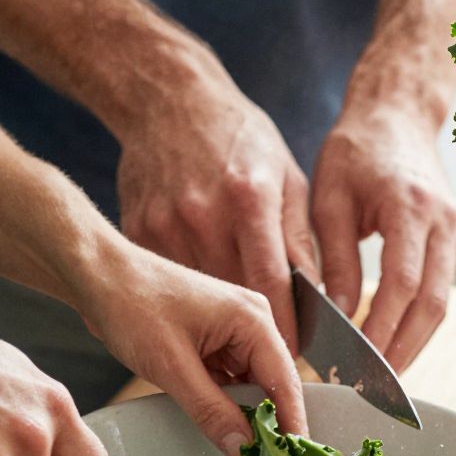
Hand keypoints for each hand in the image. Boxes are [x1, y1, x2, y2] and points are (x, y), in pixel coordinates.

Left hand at [74, 242, 308, 453]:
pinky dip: (227, 402)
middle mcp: (251, 321)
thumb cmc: (132, 303)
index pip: (285, 381)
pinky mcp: (214, 338)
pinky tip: (222, 424)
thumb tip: (241, 446)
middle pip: (273, 383)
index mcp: (252, 319)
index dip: (291, 424)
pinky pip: (230, 377)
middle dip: (269, 423)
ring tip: (245, 451)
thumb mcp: (172, 365)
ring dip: (246, 414)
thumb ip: (210, 410)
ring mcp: (233, 329)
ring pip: (251, 384)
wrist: (98, 275)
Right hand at [115, 60, 316, 350]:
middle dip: (252, 333)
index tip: (296, 356)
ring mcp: (165, 224)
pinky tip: (196, 295)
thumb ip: (299, 237)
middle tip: (269, 357)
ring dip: (216, 319)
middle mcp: (204, 215)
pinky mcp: (138, 229)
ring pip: (197, 296)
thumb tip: (317, 295)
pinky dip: (186, 293)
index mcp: (249, 200)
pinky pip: (168, 278)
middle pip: (232, 298)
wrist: (167, 99)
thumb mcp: (285, 176)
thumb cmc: (237, 135)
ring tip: (233, 332)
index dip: (286, 329)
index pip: (272, 284)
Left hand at [310, 102, 455, 369]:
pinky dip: (418, 323)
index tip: (354, 361)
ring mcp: (453, 232)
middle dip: (402, 350)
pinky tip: (393, 343)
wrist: (396, 113)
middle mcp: (442, 223)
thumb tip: (336, 316)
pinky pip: (440, 291)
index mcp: (409, 208)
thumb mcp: (331, 198)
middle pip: (431, 305)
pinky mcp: (452, 238)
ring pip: (441, 304)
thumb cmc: (355, 149)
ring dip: (414, 344)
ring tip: (381, 378)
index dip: (381, 329)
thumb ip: (335, 258)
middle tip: (371, 387)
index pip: (402, 284)